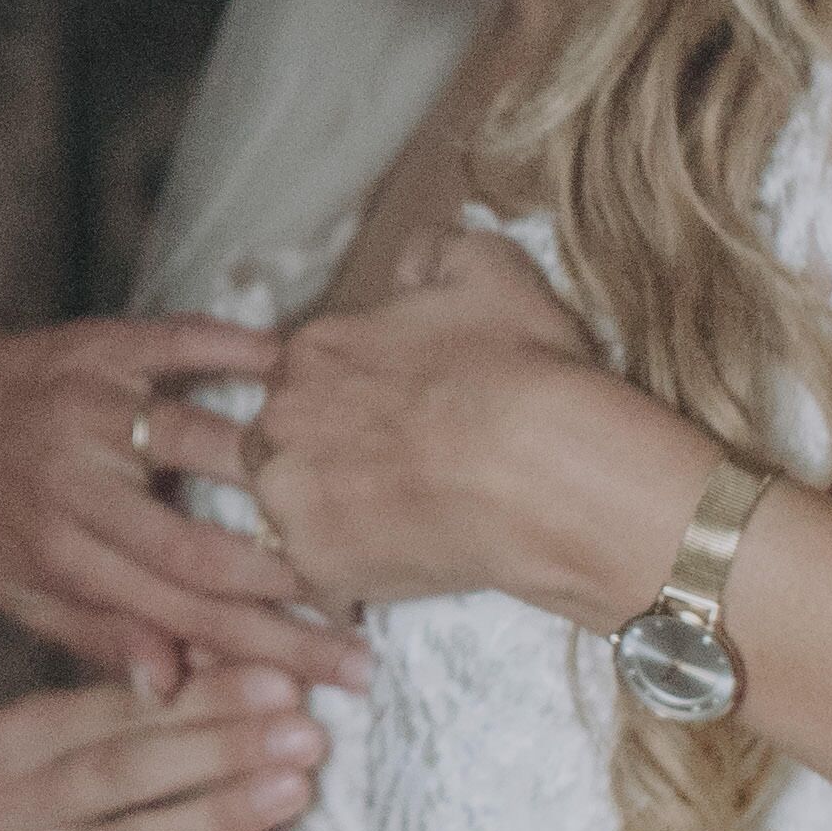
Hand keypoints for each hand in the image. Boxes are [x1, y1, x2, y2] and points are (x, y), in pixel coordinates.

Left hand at [0, 293, 374, 694]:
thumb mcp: (21, 591)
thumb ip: (100, 635)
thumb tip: (175, 689)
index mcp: (65, 555)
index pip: (180, 615)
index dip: (266, 648)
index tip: (342, 674)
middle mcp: (79, 486)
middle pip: (201, 547)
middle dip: (293, 586)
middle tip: (373, 612)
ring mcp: (94, 410)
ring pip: (202, 442)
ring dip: (279, 470)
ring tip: (353, 493)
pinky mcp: (105, 346)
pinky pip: (183, 343)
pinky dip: (241, 350)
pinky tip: (294, 366)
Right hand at [0, 662, 332, 830]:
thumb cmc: (138, 775)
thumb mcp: (146, 721)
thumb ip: (170, 681)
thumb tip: (203, 646)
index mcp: (11, 738)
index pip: (116, 710)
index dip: (206, 698)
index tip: (284, 686)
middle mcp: (1, 809)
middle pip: (119, 773)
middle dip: (220, 752)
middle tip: (302, 738)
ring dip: (218, 815)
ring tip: (291, 790)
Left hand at [251, 222, 705, 618]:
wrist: (551, 471)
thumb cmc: (524, 368)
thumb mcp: (490, 269)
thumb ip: (434, 251)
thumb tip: (412, 256)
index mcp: (313, 348)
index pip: (303, 374)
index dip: (350, 396)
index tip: (393, 417)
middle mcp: (282, 419)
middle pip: (280, 439)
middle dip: (323, 454)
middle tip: (392, 472)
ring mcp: (292, 497)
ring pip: (289, 508)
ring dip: (329, 515)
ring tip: (396, 524)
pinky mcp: (316, 567)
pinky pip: (319, 579)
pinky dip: (352, 579)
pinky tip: (402, 568)